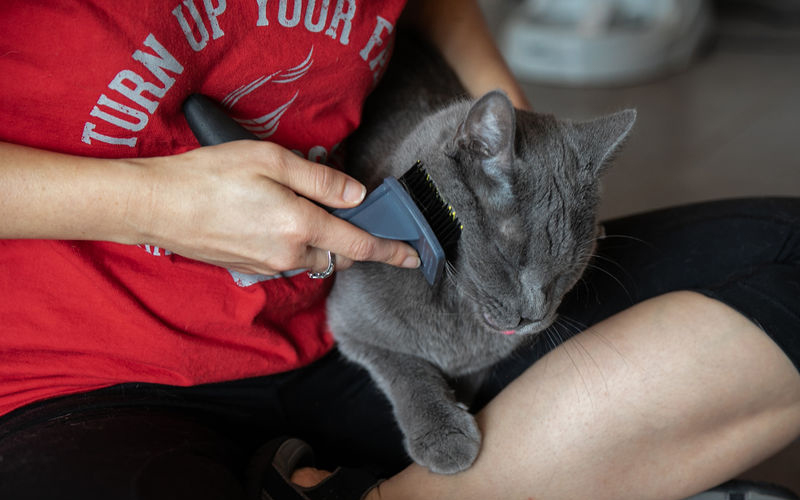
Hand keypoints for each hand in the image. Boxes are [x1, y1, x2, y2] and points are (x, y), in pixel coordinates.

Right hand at [133, 140, 419, 274]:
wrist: (155, 205)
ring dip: (323, 239)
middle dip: (354, 240)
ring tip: (305, 207)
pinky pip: (289, 259)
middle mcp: (289, 254)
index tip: (412, 256)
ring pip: (313, 257)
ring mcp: (269, 265)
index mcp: (299, 225)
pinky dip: (298, 243)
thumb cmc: (208, 175)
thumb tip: (357, 194)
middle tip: (354, 213)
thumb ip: (320, 179)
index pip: (359, 244)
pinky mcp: (252, 268)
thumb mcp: (270, 160)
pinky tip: (277, 217)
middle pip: (339, 254)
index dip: (390, 250)